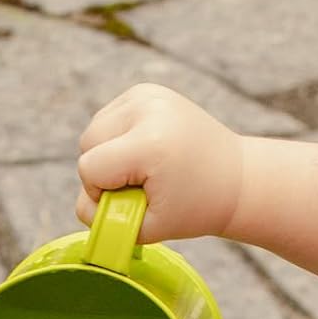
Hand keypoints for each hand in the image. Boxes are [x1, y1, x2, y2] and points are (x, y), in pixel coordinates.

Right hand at [77, 84, 245, 242]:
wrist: (234, 178)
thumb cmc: (193, 208)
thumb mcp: (148, 228)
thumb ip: (104, 221)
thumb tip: (83, 203)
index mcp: (150, 142)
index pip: (89, 167)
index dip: (101, 193)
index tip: (131, 201)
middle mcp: (146, 108)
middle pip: (87, 142)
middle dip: (102, 171)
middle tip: (139, 186)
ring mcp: (146, 94)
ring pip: (94, 129)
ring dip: (108, 154)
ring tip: (143, 168)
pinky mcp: (146, 90)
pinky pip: (108, 118)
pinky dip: (117, 139)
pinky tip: (144, 151)